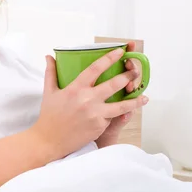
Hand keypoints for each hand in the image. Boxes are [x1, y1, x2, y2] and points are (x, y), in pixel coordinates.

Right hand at [32, 46, 148, 159]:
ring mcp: (95, 113)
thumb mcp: (49, 92)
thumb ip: (51, 73)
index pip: (95, 68)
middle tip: (135, 72)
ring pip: (122, 104)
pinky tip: (126, 113)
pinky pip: (112, 117)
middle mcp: (87, 99)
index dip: (109, 58)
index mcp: (75, 88)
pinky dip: (118, 115)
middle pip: (114, 84)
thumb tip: (49, 57)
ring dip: (135, 100)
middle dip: (128, 76)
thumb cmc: (49, 116)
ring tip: (143, 96)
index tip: (120, 52)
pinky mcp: (100, 126)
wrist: (49, 140)